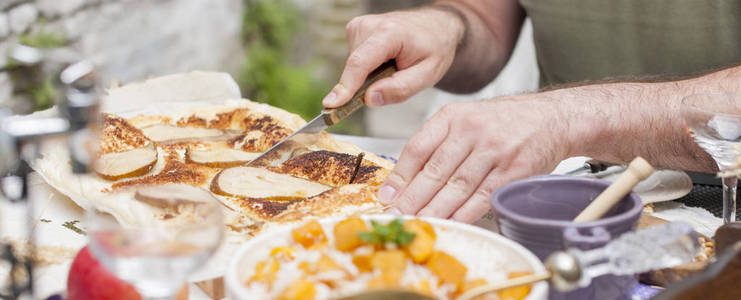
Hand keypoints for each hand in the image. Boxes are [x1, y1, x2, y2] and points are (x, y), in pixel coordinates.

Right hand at [322, 7, 463, 107]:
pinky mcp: (355, 30)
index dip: (345, 86)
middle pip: (356, 68)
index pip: (360, 63)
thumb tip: (369, 98)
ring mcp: (360, 26)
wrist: (435, 27)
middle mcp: (369, 25)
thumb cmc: (434, 48)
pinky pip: (355, 61)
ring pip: (354, 66)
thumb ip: (400, 89)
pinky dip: (368, 67)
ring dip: (370, 75)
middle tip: (395, 79)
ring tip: (394, 65)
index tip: (331, 104)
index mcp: (389, 33)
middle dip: (368, 84)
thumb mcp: (428, 75)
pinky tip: (385, 60)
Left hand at [377, 96, 572, 222]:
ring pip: (457, 187)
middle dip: (412, 198)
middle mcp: (472, 131)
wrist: (552, 118)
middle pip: (435, 171)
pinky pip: (482, 197)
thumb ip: (438, 143)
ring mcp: (494, 151)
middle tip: (396, 215)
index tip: (387, 195)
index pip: (419, 147)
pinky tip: (449, 222)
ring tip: (417, 223)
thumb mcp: (466, 117)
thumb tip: (406, 178)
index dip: (400, 175)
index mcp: (453, 116)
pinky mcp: (513, 171)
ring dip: (434, 210)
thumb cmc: (504, 121)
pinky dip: (464, 213)